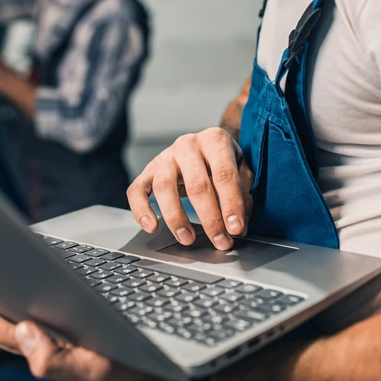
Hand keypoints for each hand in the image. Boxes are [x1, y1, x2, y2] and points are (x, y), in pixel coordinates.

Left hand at [0, 282, 173, 380]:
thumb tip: (23, 332)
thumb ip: (58, 359)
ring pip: (4, 324)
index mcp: (44, 348)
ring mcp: (53, 341)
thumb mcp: (98, 366)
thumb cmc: (132, 371)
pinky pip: (26, 319)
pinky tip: (6, 298)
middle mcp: (43, 344)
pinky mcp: (67, 335)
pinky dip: (7, 307)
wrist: (162, 380)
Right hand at [128, 128, 253, 250]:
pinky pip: (137, 190)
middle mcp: (187, 144)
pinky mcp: (148, 170)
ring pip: (164, 187)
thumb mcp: (241, 168)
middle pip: (196, 184)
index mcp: (214, 140)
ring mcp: (165, 157)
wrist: (202, 145)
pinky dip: (141, 210)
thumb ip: (243, 193)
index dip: (231, 204)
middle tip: (220, 240)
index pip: (224, 174)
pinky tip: (151, 227)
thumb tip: (238, 224)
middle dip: (209, 218)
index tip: (236, 228)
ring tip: (188, 239)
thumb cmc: (222, 160)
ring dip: (176, 217)